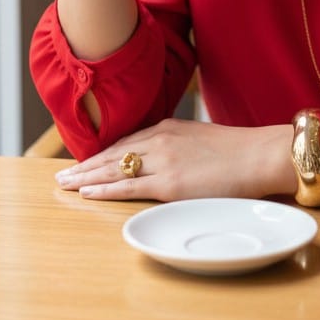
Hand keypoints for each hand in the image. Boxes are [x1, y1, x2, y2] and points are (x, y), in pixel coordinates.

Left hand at [54, 119, 294, 201]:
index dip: (102, 153)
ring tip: (64, 184)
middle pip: (113, 153)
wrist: (259, 155)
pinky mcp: (168, 184)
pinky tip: (86, 192)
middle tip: (61, 174)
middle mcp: (160, 140)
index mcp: (168, 128)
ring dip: (86, 177)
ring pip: (114, 169)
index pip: (126, 141)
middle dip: (85, 165)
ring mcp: (163, 161)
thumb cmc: (238, 151)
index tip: (84, 161)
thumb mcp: (202, 138)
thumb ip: (180, 146)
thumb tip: (171, 160)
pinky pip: (127, 187)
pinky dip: (103, 190)